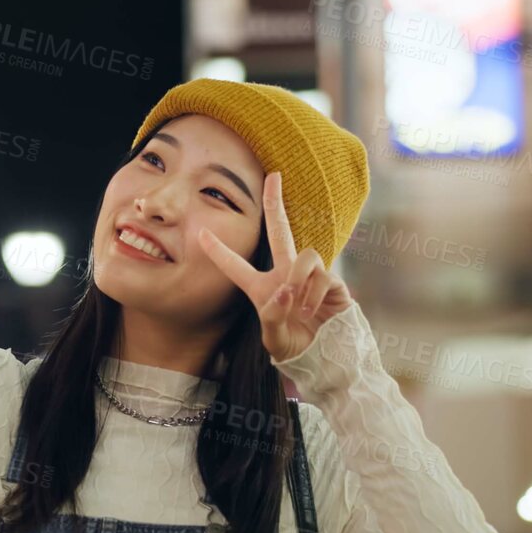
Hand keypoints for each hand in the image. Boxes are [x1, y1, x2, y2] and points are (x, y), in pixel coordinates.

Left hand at [199, 171, 354, 362]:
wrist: (326, 357)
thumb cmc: (295, 347)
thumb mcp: (274, 339)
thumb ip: (273, 316)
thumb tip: (285, 289)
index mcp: (261, 288)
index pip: (235, 266)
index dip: (218, 251)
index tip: (199, 234)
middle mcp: (285, 275)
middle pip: (279, 230)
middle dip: (276, 202)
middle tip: (273, 175)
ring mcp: (309, 276)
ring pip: (304, 255)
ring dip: (298, 278)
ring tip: (299, 307)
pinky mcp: (332, 282)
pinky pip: (322, 275)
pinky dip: (314, 294)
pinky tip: (312, 311)